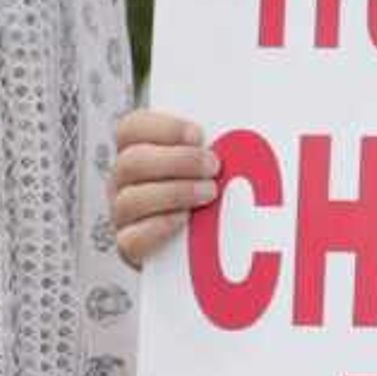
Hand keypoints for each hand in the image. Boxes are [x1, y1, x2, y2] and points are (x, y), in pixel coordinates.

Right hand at [109, 110, 220, 266]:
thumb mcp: (208, 161)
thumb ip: (214, 145)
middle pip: (132, 163)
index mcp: (136, 150)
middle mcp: (123, 181)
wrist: (206, 248)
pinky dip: (159, 227)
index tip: (199, 135)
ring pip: (130, 200)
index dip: (163, 128)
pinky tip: (186, 220)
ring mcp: (122, 215)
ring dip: (174, 193)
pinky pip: (132, 238)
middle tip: (214, 166)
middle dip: (177, 161)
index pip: (132, 128)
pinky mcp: (129, 247)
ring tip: (209, 194)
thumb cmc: (207, 191)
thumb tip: (254, 126)